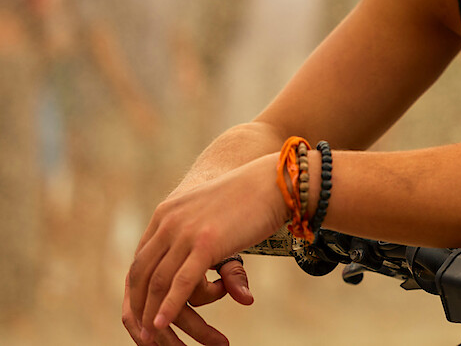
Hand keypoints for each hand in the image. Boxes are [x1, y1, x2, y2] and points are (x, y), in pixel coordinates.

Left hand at [123, 155, 285, 343]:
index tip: (138, 315)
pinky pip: (181, 282)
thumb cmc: (250, 198)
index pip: (140, 261)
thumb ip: (201, 241)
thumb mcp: (214, 219)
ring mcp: (186, 231)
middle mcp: (168, 222)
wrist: (275, 179)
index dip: (136, 291)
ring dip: (153, 315)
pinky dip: (167, 307)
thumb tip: (206, 263)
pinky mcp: (206, 242)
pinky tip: (160, 325)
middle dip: (138, 308)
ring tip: (153, 339)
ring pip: (158, 282)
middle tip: (141, 336)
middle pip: (141, 275)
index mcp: (165, 214)